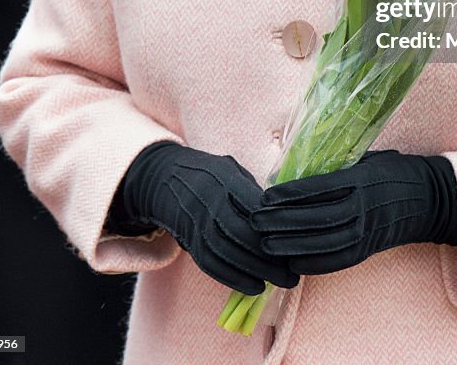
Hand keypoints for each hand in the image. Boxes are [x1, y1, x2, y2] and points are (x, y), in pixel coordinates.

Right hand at [108, 141, 298, 294]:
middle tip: (291, 273)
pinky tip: (254, 287)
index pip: (251, 204)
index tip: (293, 239)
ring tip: (278, 282)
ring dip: (252, 272)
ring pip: (224, 252)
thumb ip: (253, 190)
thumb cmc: (209, 173)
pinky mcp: (188, 240)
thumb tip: (280, 216)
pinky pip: (209, 264)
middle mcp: (208, 200)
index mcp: (224, 178)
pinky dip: (232, 279)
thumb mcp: (232, 169)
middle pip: (239, 233)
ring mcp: (195, 222)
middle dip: (267, 257)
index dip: (272, 225)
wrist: (164, 178)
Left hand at [251, 150, 456, 275]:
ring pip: (321, 244)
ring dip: (289, 245)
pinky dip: (310, 263)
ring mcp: (365, 232)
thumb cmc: (391, 171)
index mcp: (361, 180)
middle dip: (281, 222)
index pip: (318, 189)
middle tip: (255, 221)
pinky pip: (334, 262)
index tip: (266, 195)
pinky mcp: (366, 251)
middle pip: (315, 219)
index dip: (289, 194)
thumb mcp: (365, 158)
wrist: (426, 199)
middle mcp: (363, 208)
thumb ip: (336, 164)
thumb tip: (297, 163)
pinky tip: (290, 260)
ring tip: (265, 242)